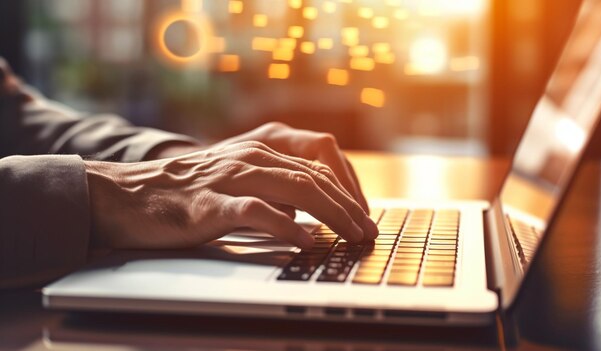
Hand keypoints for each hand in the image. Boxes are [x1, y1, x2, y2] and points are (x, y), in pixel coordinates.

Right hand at [85, 139, 377, 249]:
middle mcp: (250, 157)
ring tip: (350, 236)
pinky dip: (285, 225)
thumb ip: (272, 187)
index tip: (364, 216)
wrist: (128, 194)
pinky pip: (256, 210)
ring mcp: (230, 178)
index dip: (348, 190)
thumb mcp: (236, 179)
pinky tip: (304, 241)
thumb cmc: (186, 192)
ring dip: (330, 214)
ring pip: (295, 188)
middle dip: (348, 206)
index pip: (318, 164)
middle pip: (315, 177)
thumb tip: (312, 214)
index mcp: (260, 149)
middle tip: (367, 232)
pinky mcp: (209, 204)